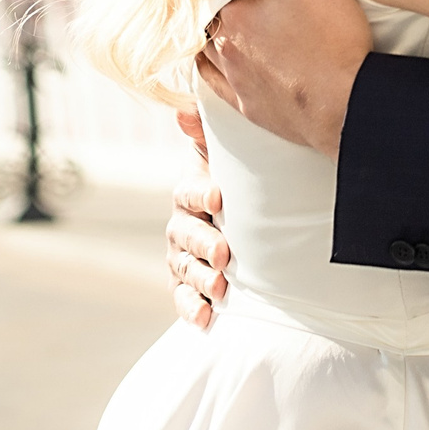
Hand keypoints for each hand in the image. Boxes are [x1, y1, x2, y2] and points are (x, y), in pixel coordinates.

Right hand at [165, 108, 228, 328]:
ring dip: (199, 280)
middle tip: (223, 255)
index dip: (200, 194)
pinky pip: (182, 298)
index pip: (188, 192)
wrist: (248, 222)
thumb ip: (208, 134)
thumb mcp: (226, 156)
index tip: (218, 198)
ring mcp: (181, 256)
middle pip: (185, 235)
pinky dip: (190, 309)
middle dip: (203, 244)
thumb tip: (184, 110)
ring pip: (184, 269)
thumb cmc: (237, 182)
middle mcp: (180, 225)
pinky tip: (204, 319)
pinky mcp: (186, 285)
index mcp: (190, 192)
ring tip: (219, 289)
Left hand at [195, 0, 371, 159]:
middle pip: (212, 15)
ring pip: (207, 48)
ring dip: (215, 32)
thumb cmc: (332, 40)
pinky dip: (208, 68)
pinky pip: (213, 83)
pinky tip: (210, 60)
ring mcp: (234, 78)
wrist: (345, 103)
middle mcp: (225, 46)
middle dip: (225, 2)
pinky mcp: (246, 105)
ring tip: (230, 20)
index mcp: (235, 12)